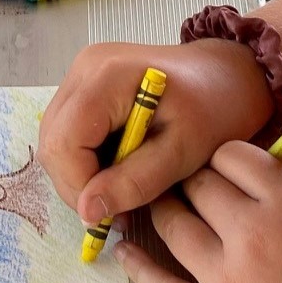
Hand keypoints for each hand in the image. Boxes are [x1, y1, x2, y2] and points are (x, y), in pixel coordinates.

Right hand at [39, 39, 272, 223]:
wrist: (228, 75)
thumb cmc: (216, 109)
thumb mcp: (184, 152)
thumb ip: (135, 181)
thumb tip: (88, 211)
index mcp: (107, 76)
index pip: (64, 143)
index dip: (79, 186)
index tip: (112, 213)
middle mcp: (83, 69)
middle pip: (53, 142)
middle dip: (79, 185)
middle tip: (119, 209)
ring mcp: (80, 73)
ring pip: (56, 140)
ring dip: (82, 175)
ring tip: (121, 191)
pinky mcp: (84, 85)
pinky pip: (68, 132)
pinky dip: (86, 160)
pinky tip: (118, 168)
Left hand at [121, 143, 281, 282]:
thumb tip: (266, 187)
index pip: (231, 155)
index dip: (222, 157)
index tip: (219, 165)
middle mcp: (249, 235)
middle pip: (196, 185)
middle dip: (189, 180)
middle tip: (182, 182)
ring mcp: (224, 281)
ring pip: (171, 226)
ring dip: (161, 211)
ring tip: (151, 205)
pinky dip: (137, 267)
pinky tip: (125, 252)